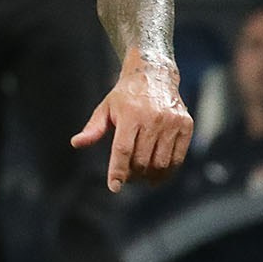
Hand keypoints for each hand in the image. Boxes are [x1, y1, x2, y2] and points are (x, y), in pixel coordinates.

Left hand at [73, 50, 193, 191]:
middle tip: (127, 177)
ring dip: (150, 176)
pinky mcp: (185, 125)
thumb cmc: (126, 95)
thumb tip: (76, 143)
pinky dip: (167, 171)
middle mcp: (153, 118)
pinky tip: (158, 175)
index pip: (123, 150)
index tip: (114, 186)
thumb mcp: (106, 108)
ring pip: (160, 163)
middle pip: (142, 159)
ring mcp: (172, 122)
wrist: (154, 75)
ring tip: (142, 176)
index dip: (118, 171)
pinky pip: (177, 157)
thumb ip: (93, 128)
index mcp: (131, 114)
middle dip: (133, 174)